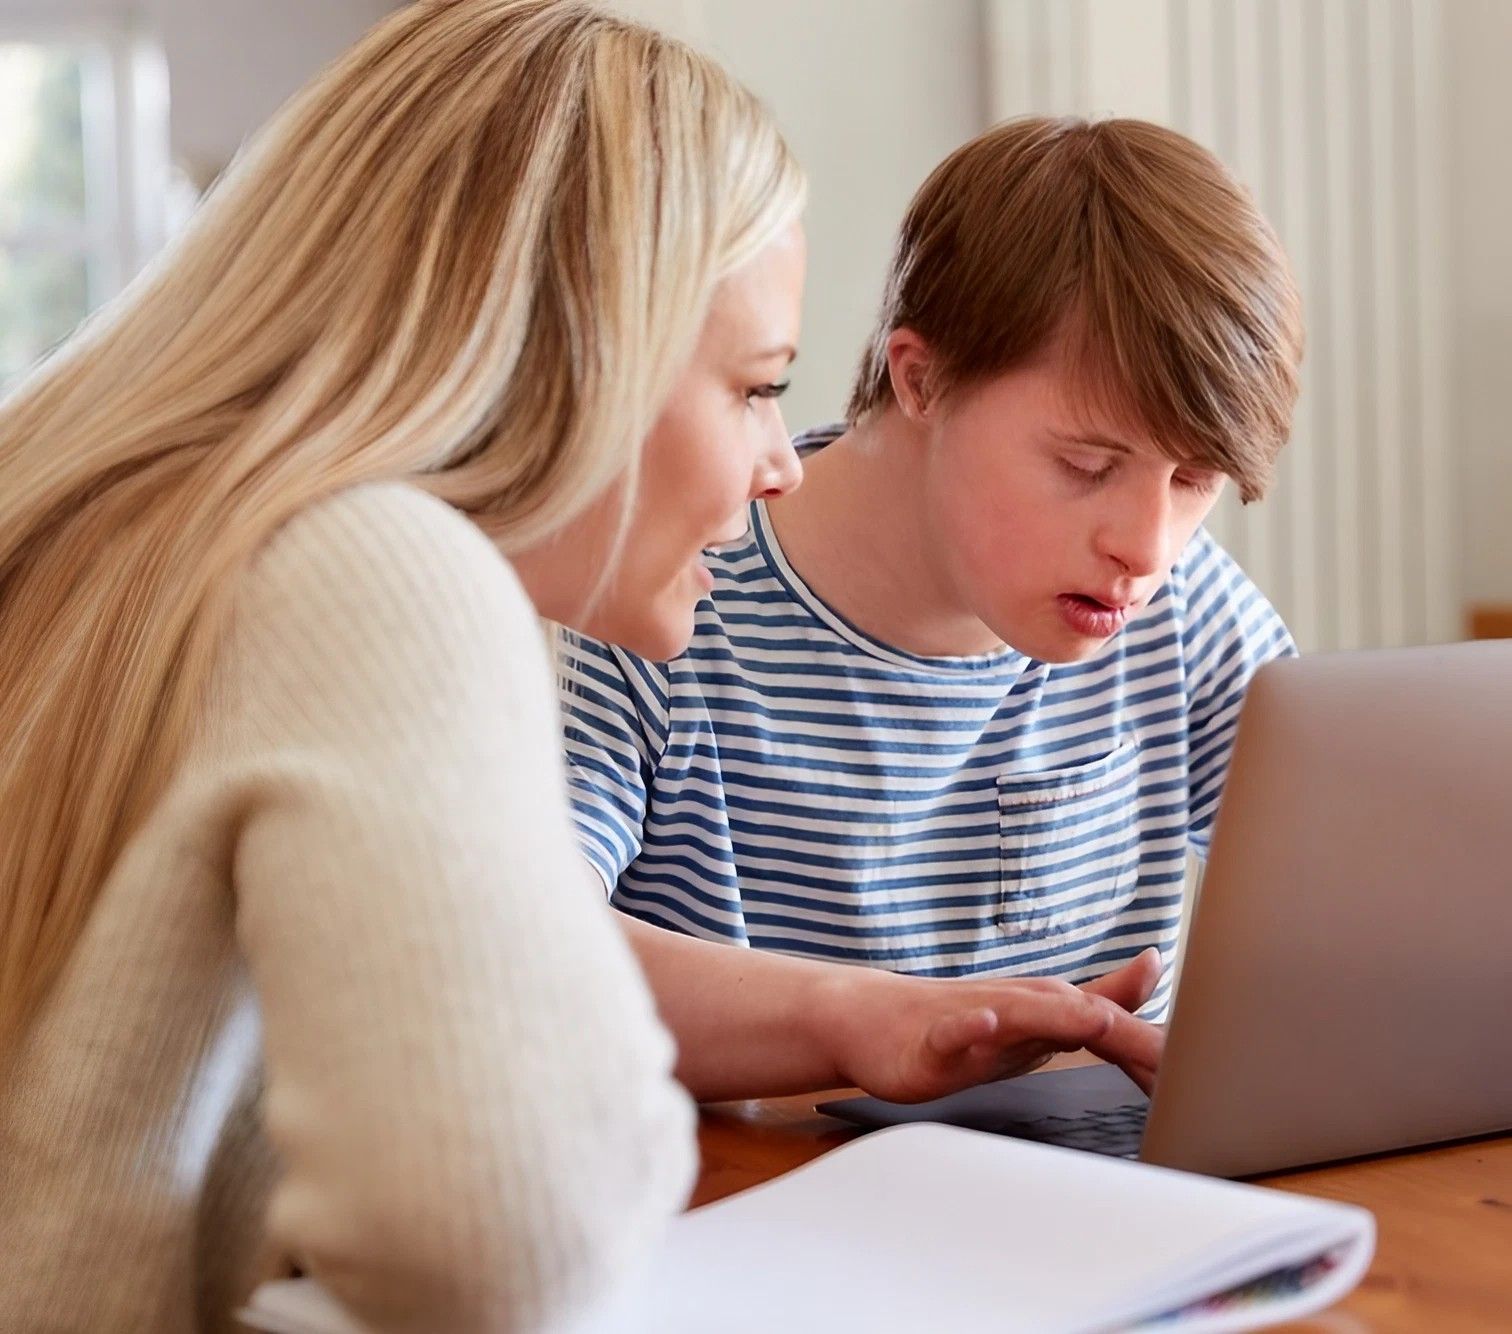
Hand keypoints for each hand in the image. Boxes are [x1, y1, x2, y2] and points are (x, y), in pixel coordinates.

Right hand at [816, 948, 1165, 1103]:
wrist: (874, 1017)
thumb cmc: (963, 1018)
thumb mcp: (1041, 1013)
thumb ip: (1101, 992)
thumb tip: (1155, 963)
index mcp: (1051, 1005)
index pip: (1116, 1026)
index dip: (1159, 1051)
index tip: (1206, 1080)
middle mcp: (1021, 1004)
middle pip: (1081, 1015)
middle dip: (1131, 1037)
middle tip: (1177, 1062)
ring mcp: (976, 1018)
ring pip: (1022, 1014)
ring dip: (1060, 1017)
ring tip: (1098, 1024)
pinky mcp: (933, 1039)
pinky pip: (952, 1032)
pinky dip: (970, 1027)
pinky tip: (986, 1024)